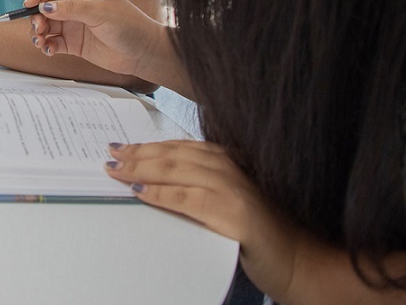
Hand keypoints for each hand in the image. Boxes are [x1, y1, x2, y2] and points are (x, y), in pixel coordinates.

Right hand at [25, 0, 167, 79]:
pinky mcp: (75, 44)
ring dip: (38, 32)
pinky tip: (48, 50)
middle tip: (38, 28)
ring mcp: (75, 26)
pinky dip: (47, 46)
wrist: (144, 53)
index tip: (29, 4)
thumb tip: (45, 7)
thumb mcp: (101, 13)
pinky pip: (54, 42)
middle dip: (36, 16)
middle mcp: (78, 8)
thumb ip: (72, 9)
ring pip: (47, 26)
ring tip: (40, 41)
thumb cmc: (130, 26)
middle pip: (47, 7)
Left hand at [105, 141, 304, 299]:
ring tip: (116, 171)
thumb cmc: (254, 231)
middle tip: (110, 156)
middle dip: (137, 154)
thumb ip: (195, 185)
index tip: (119, 148)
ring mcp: (233, 189)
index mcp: (225, 160)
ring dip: (142, 169)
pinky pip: (190, 198)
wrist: (295, 259)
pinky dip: (162, 194)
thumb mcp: (221, 200)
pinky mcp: (235, 214)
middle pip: (172, 155)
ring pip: (177, 171)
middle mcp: (229, 168)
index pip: (177, 147)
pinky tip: (141, 192)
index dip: (146, 146)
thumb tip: (148, 180)